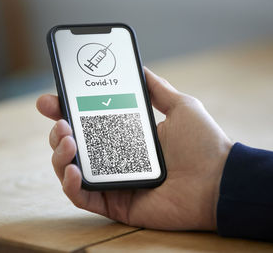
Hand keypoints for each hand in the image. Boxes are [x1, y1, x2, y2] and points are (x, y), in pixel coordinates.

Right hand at [36, 67, 232, 230]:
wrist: (220, 180)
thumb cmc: (204, 144)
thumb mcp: (180, 106)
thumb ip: (157, 88)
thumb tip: (140, 68)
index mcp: (127, 136)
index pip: (88, 123)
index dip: (65, 111)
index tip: (52, 100)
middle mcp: (116, 158)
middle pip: (73, 145)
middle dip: (57, 131)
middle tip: (60, 120)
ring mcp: (114, 181)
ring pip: (70, 170)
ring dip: (59, 154)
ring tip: (66, 139)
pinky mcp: (115, 203)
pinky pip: (82, 197)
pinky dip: (71, 184)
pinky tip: (74, 169)